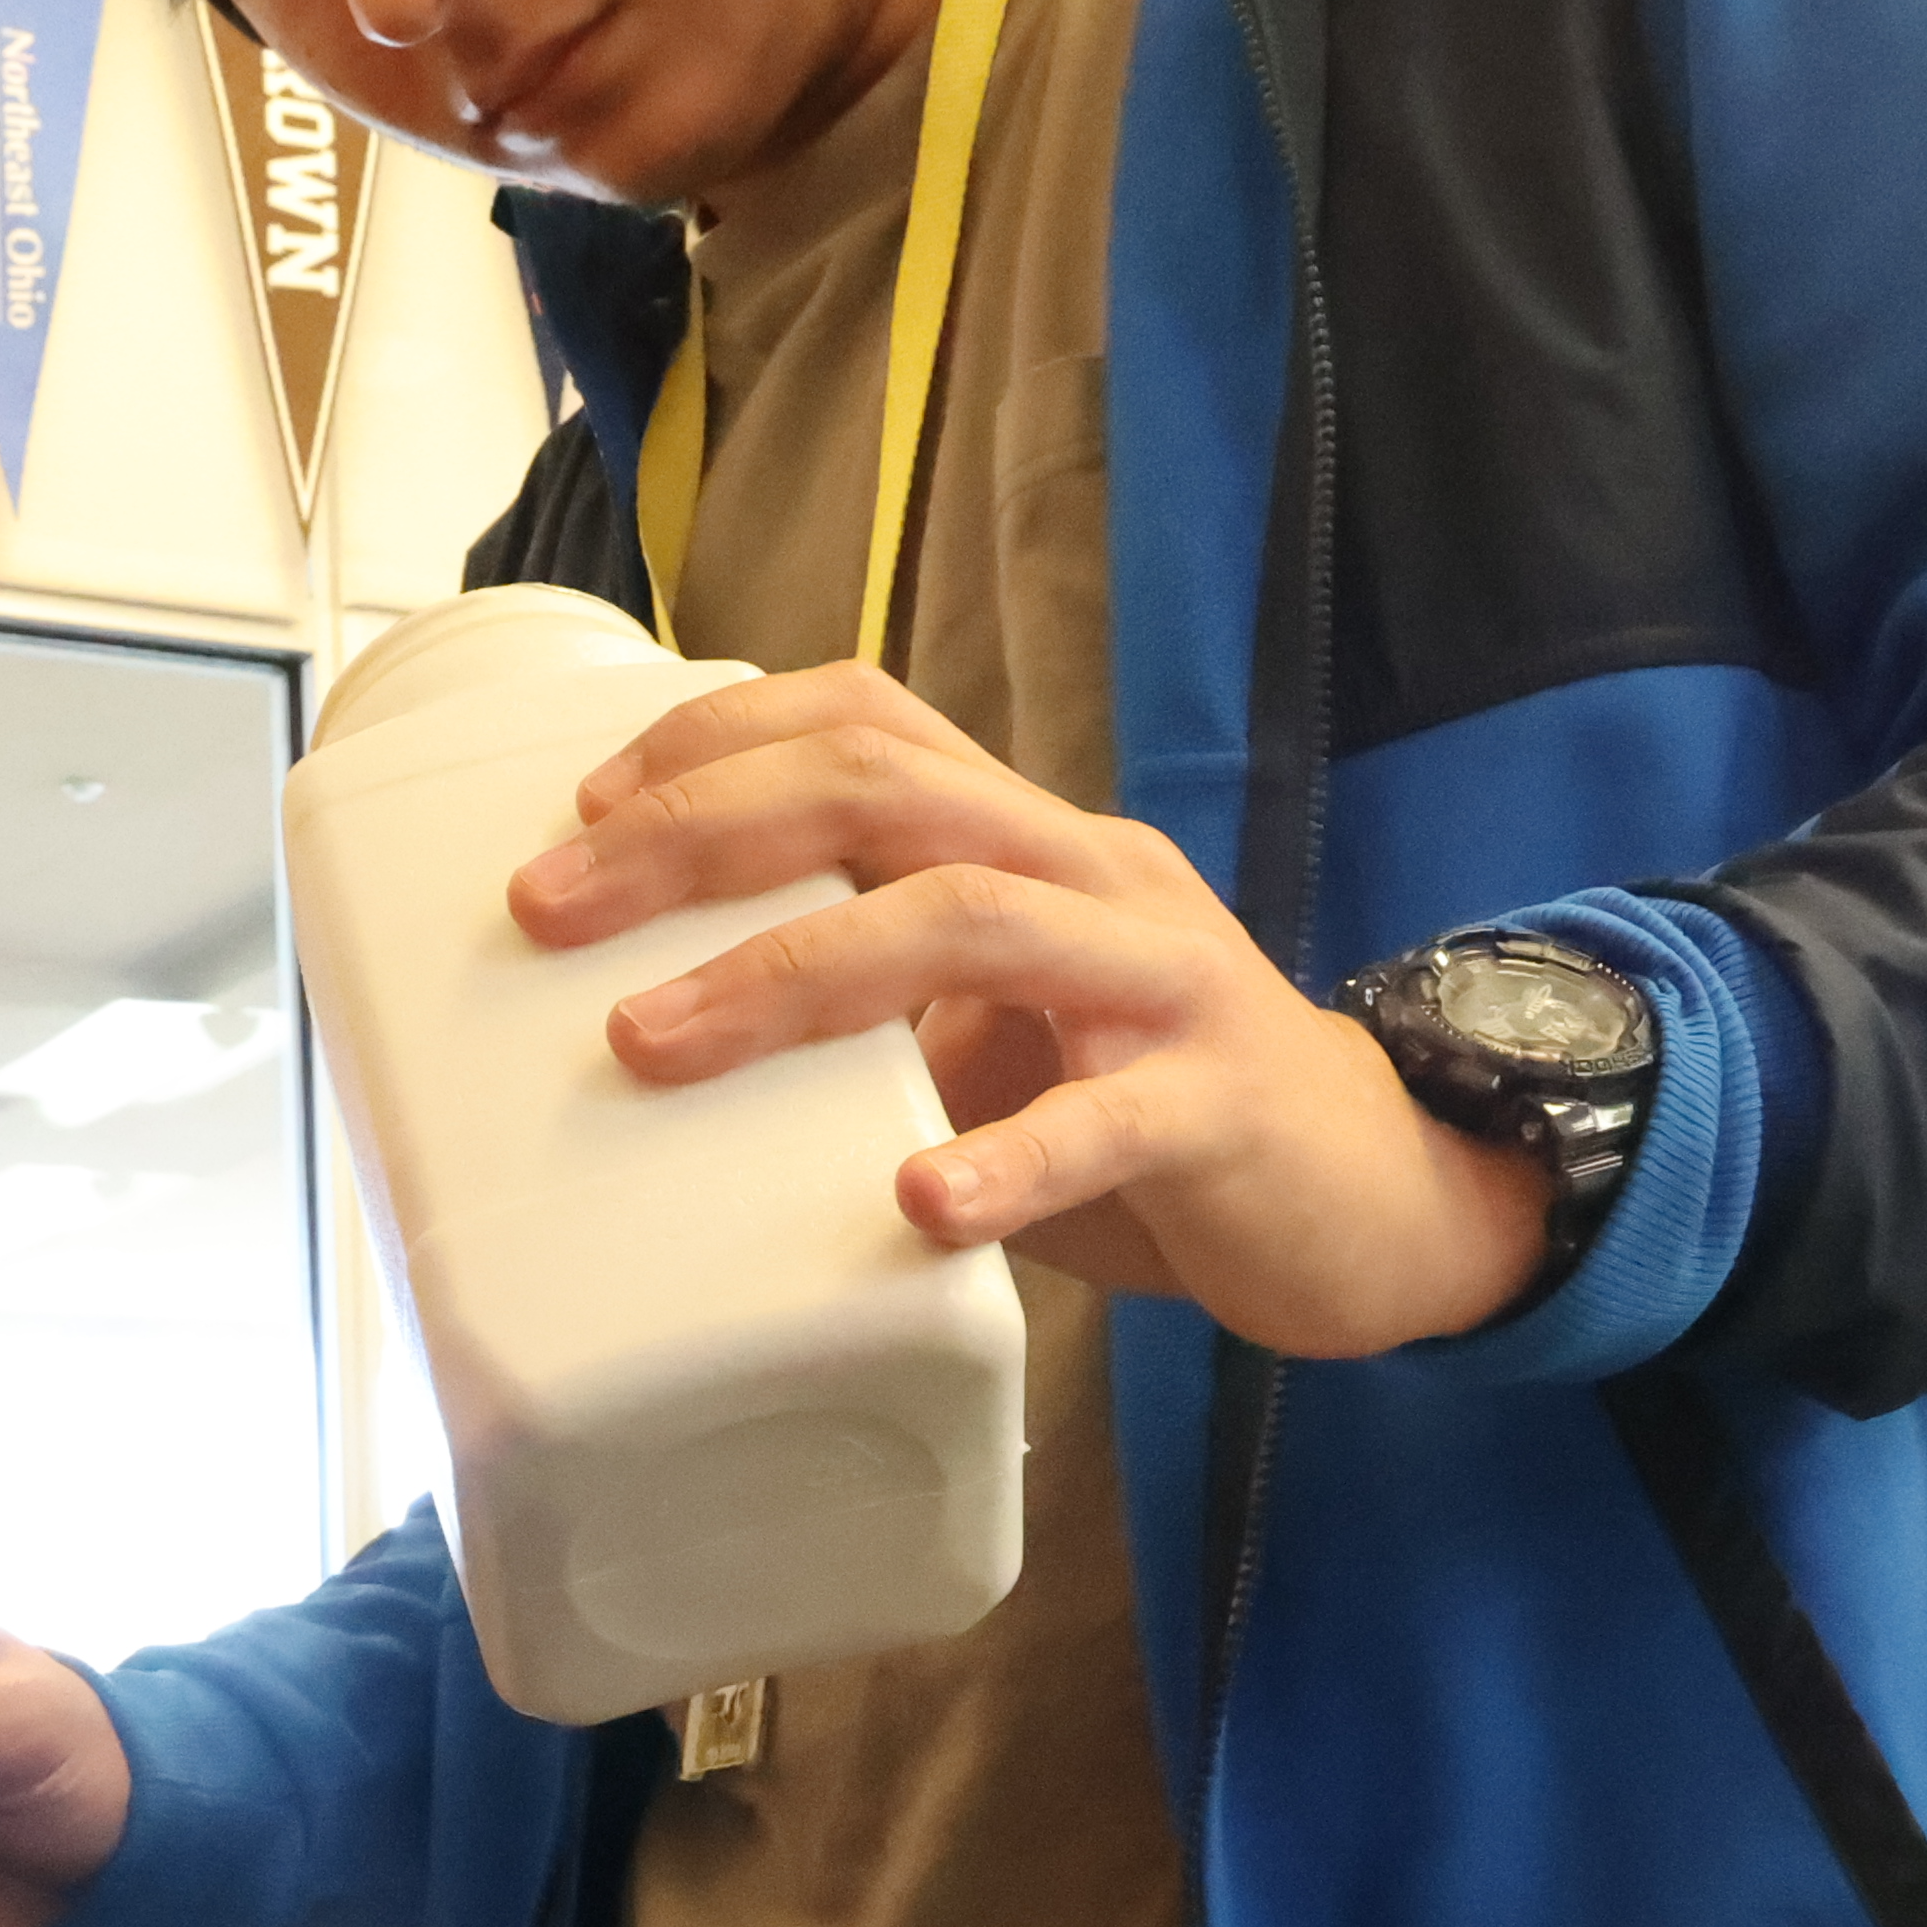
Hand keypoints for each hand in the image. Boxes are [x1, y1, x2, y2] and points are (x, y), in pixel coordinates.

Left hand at [504, 667, 1558, 1358]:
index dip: (719, 739)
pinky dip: (1006, 1163)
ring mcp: (1165, 980)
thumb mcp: (999, 1032)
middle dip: (698, 836)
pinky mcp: (1220, 1107)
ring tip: (652, 1043)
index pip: (871, 719)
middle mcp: (1095, 876)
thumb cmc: (1146, 1115)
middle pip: (887, 792)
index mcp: (1033, 842)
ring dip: (791, 974)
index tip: (580, 807)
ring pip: (971, 921)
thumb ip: (878, 1011)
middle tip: (550, 908)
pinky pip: (1109, 1120)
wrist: (1377, 1202)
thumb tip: (661, 1028)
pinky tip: (917, 1207)